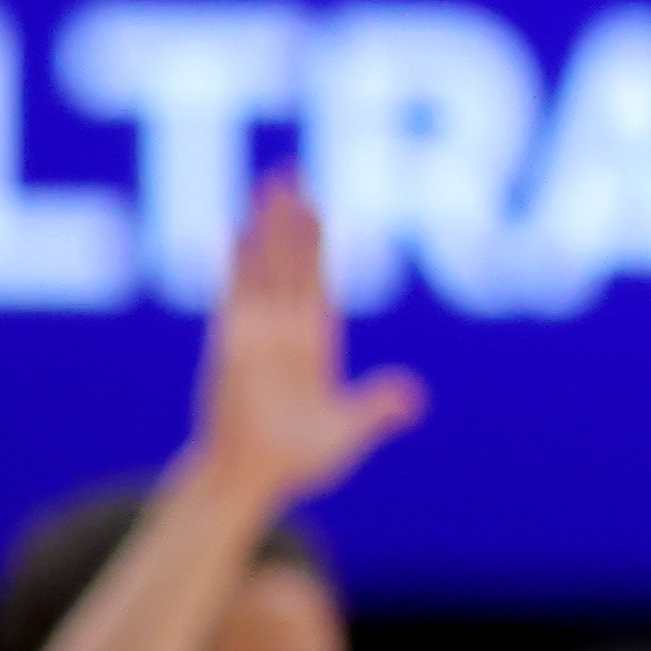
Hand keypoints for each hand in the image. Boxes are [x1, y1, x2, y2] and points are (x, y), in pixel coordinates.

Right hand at [187, 177, 424, 509]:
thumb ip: (378, 409)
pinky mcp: (236, 343)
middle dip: (290, 219)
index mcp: (312, 341)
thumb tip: (414, 395)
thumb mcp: (349, 430)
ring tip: (269, 183)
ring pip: (265, 265)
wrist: (255, 478)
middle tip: (291, 171)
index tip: (316, 207)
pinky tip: (235, 229)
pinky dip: (236, 263)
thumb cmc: (299, 458)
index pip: (316, 279)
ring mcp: (258, 331)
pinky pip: (236, 294)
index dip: (315, 244)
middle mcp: (284, 328)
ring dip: (267, 226)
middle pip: (291, 260)